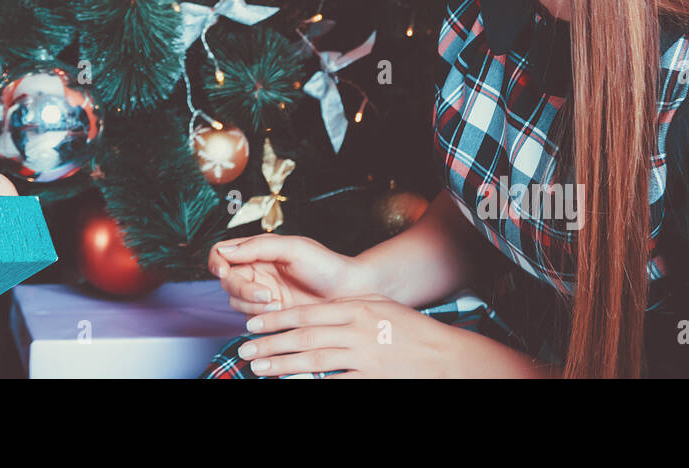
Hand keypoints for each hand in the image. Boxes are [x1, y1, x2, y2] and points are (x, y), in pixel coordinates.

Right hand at [208, 234, 376, 315]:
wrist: (348, 293)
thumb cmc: (325, 266)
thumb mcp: (293, 248)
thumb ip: (257, 247)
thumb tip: (225, 251)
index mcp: (258, 250)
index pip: (222, 252)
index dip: (217, 262)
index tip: (223, 271)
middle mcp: (257, 270)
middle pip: (227, 280)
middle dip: (242, 289)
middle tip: (266, 295)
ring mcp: (262, 292)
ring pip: (235, 301)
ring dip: (252, 304)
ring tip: (278, 303)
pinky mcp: (269, 314)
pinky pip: (249, 317)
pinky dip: (260, 316)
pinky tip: (281, 312)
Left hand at [234, 295, 464, 377]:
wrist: (444, 355)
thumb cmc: (411, 328)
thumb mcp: (378, 305)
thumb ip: (347, 306)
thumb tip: (316, 309)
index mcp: (355, 309)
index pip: (305, 314)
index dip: (275, 320)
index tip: (252, 325)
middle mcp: (356, 332)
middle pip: (303, 338)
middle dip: (269, 344)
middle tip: (245, 350)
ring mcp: (363, 358)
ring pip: (313, 361)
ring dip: (281, 365)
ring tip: (258, 368)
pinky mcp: (371, 380)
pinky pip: (334, 383)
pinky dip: (309, 383)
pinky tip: (289, 383)